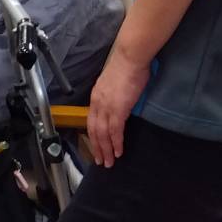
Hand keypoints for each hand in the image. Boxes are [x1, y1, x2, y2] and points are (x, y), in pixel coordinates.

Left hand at [86, 49, 151, 168]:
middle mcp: (97, 103)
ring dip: (106, 150)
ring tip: (109, 162)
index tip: (96, 147)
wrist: (130, 59)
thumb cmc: (127, 67)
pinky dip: (116, 143)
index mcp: (96, 97)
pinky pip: (115, 131)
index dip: (93, 136)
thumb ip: (114, 95)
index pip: (91, 121)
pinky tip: (118, 152)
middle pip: (94, 131)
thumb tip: (119, 104)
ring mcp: (106, 107)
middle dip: (97, 148)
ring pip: (103, 134)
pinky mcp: (118, 109)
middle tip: (100, 161)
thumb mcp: (114, 84)